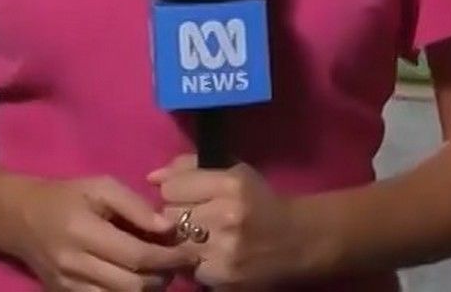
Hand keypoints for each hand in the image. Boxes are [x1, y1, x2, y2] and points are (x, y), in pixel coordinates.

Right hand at [0, 174, 187, 291]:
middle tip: (178, 262)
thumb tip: (169, 228)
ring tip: (160, 271)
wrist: (20, 218)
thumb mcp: (100, 186)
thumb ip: (136, 206)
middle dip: (164, 277)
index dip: (169, 258)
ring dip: (149, 289)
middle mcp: (75, 265)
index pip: (137, 256)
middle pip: (134, 286)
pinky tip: (136, 278)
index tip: (189, 252)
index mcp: (84, 232)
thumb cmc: (66, 196)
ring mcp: (69, 286)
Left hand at [150, 155, 299, 288]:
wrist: (300, 242)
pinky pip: (189, 270)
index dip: (176, 192)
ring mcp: (225, 253)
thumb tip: (151, 178)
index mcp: (231, 185)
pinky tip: (210, 258)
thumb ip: (190, 169)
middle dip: (176, 217)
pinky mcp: (224, 280)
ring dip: (182, 242)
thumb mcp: (235, 173)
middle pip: (168, 217)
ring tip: (200, 239)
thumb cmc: (262, 201)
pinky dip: (195, 264)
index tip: (187, 196)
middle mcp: (226, 217)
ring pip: (175, 246)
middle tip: (194, 219)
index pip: (170, 188)